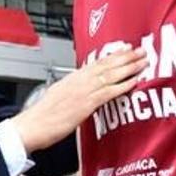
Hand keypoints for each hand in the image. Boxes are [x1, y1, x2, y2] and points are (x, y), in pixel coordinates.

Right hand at [7, 43, 147, 151]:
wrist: (32, 126)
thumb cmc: (42, 116)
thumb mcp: (58, 96)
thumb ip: (71, 91)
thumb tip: (80, 91)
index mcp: (72, 78)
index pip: (96, 63)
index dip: (113, 55)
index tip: (125, 49)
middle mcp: (79, 81)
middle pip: (106, 64)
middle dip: (125, 57)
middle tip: (140, 50)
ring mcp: (83, 91)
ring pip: (111, 74)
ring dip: (129, 67)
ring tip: (143, 61)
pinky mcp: (86, 104)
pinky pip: (109, 92)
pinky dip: (123, 85)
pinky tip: (134, 81)